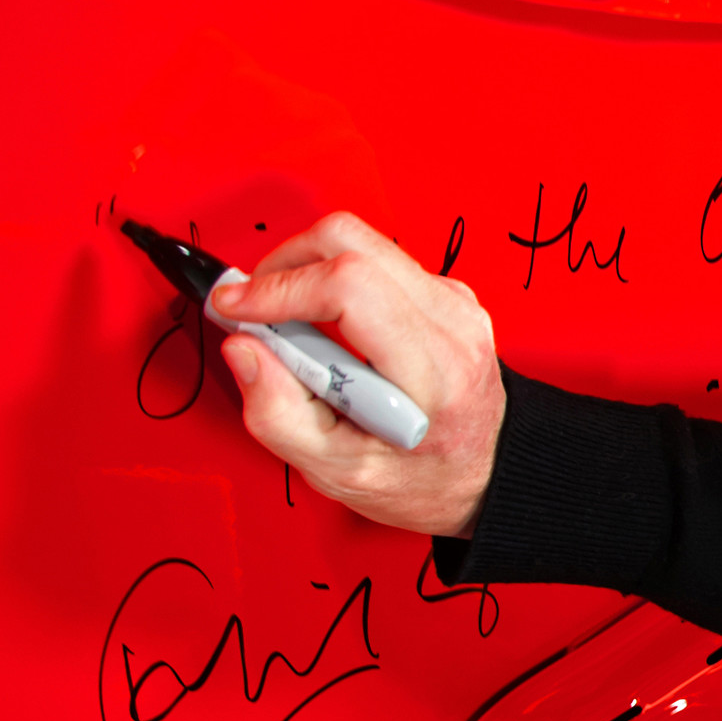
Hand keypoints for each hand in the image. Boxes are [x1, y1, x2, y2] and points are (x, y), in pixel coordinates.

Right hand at [212, 211, 503, 538]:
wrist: (487, 471)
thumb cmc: (422, 478)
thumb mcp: (340, 472)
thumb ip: (279, 415)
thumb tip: (244, 350)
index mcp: (432, 369)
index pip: (350, 286)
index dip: (278, 287)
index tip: (234, 305)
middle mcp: (451, 322)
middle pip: (350, 242)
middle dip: (283, 264)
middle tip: (254, 308)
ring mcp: (453, 301)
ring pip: (362, 242)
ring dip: (307, 270)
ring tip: (289, 323)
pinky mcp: (444, 293)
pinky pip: (377, 260)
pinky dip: (335, 280)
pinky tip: (326, 327)